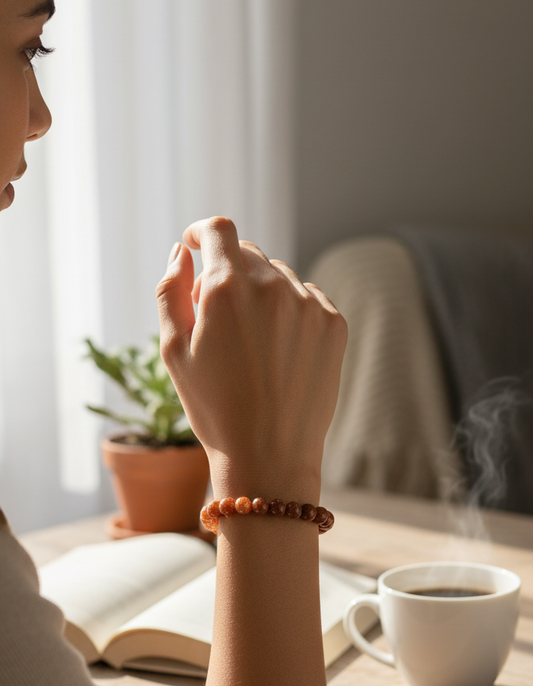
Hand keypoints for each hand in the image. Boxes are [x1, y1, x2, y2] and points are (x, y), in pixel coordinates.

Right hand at [156, 217, 346, 498]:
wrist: (269, 456)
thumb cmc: (214, 408)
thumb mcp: (173, 351)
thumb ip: (171, 291)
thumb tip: (183, 252)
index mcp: (226, 289)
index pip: (219, 229)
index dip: (203, 232)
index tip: (196, 245)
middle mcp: (272, 286)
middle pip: (248, 254)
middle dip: (228, 272)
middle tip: (217, 317)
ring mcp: (308, 304)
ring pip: (279, 277)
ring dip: (262, 294)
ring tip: (251, 345)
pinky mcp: (334, 324)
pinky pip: (308, 298)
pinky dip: (291, 312)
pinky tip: (279, 352)